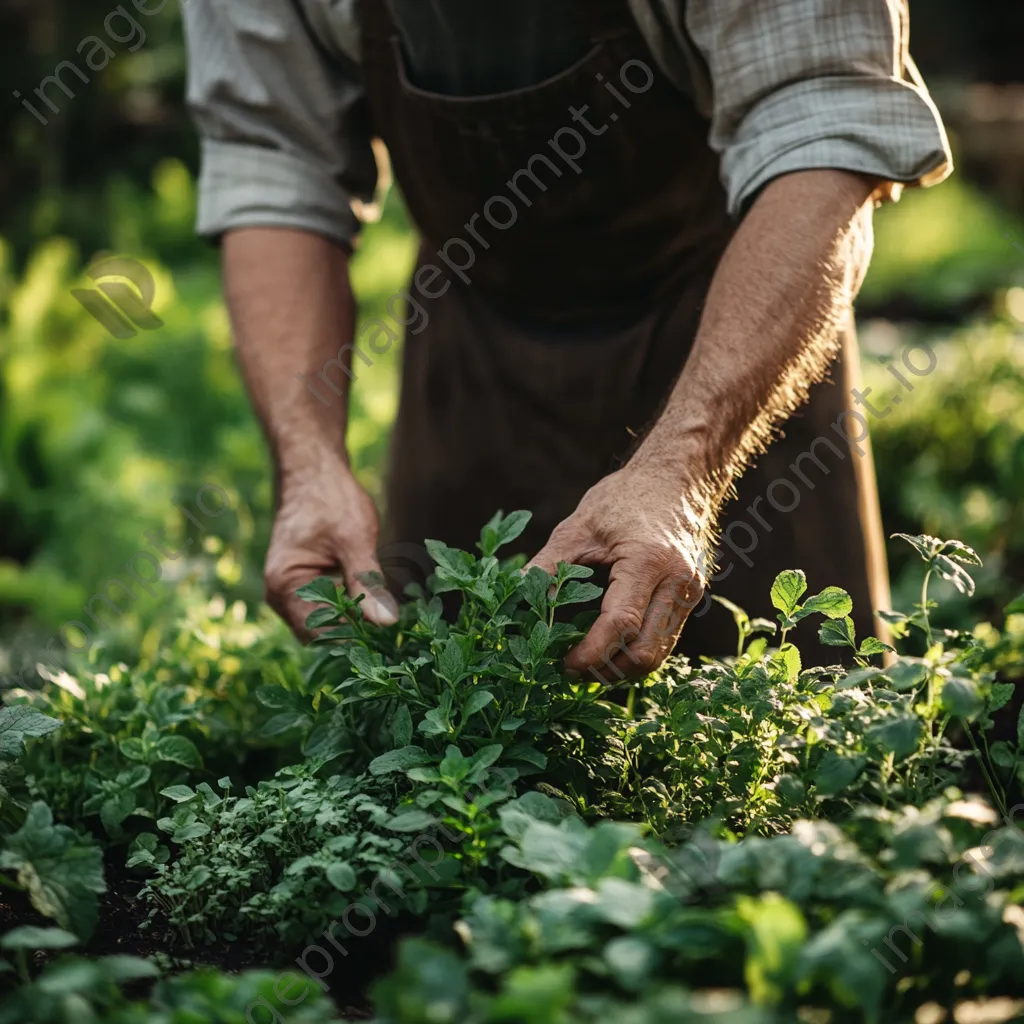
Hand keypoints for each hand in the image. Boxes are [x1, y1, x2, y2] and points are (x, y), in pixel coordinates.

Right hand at [265, 463, 398, 638]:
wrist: (314, 472)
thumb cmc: (330, 498)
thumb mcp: (355, 539)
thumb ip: (367, 581)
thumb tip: (386, 623)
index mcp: (284, 587)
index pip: (320, 636)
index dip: (353, 643)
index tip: (386, 645)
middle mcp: (280, 596)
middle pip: (322, 635)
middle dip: (356, 637)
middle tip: (394, 638)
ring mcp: (290, 592)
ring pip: (327, 624)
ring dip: (355, 624)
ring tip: (388, 623)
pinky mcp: (305, 586)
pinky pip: (328, 609)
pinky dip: (351, 609)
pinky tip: (376, 606)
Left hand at [527, 467, 706, 679]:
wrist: (676, 477)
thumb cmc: (624, 497)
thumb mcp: (577, 527)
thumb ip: (548, 566)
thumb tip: (517, 600)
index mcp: (648, 561)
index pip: (620, 625)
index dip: (589, 653)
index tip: (562, 664)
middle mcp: (677, 583)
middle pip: (645, 653)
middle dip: (605, 671)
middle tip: (569, 670)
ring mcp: (689, 593)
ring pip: (658, 654)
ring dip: (621, 668)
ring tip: (585, 663)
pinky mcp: (690, 598)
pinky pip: (664, 640)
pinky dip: (635, 652)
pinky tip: (607, 648)